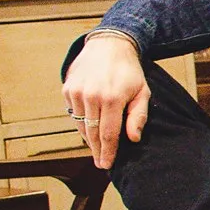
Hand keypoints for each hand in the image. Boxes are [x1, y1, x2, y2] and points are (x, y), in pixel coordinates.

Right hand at [62, 34, 148, 169]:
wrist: (108, 45)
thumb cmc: (129, 71)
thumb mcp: (142, 92)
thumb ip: (138, 116)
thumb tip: (133, 139)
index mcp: (112, 98)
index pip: (108, 134)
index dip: (108, 152)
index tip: (106, 164)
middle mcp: (91, 96)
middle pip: (92, 133)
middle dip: (97, 150)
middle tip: (100, 163)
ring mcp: (77, 92)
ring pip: (80, 125)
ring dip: (88, 138)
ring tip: (96, 148)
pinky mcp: (67, 88)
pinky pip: (73, 113)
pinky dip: (80, 123)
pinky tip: (89, 128)